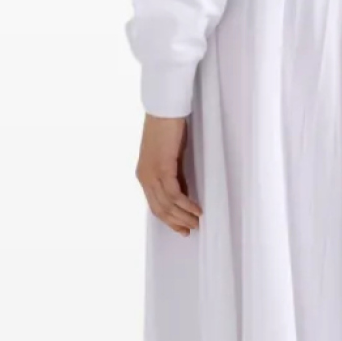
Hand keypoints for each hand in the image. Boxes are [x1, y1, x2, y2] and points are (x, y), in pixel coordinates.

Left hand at [136, 114, 201, 234]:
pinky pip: (174, 194)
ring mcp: (152, 174)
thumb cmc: (167, 129)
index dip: (168, 219)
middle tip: (191, 229)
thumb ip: (172, 175)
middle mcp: (144, 177)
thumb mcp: (168, 157)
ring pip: (167, 205)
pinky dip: (186, 205)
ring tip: (197, 222)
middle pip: (159, 209)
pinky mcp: (162, 169)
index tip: (181, 228)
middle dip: (176, 222)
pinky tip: (197, 209)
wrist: (164, 111)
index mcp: (144, 175)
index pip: (154, 205)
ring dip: (183, 216)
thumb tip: (182, 192)